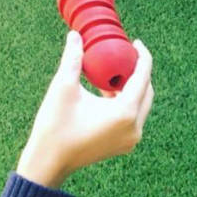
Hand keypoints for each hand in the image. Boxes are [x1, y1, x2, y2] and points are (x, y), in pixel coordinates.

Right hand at [16, 31, 153, 188]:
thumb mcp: (63, 87)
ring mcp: (131, 139)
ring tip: (114, 72)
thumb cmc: (55, 125)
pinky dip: (126, 103)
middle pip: (147, 92)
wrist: (50, 161)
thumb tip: (75, 34)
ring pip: (141, 106)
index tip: (136, 43)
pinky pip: (133, 118)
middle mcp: (134, 127)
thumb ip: (73, 58)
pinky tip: (108, 93)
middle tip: (126, 55)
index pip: (143, 77)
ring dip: (132, 88)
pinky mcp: (124, 145)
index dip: (142, 57)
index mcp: (124, 112)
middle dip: (139, 72)